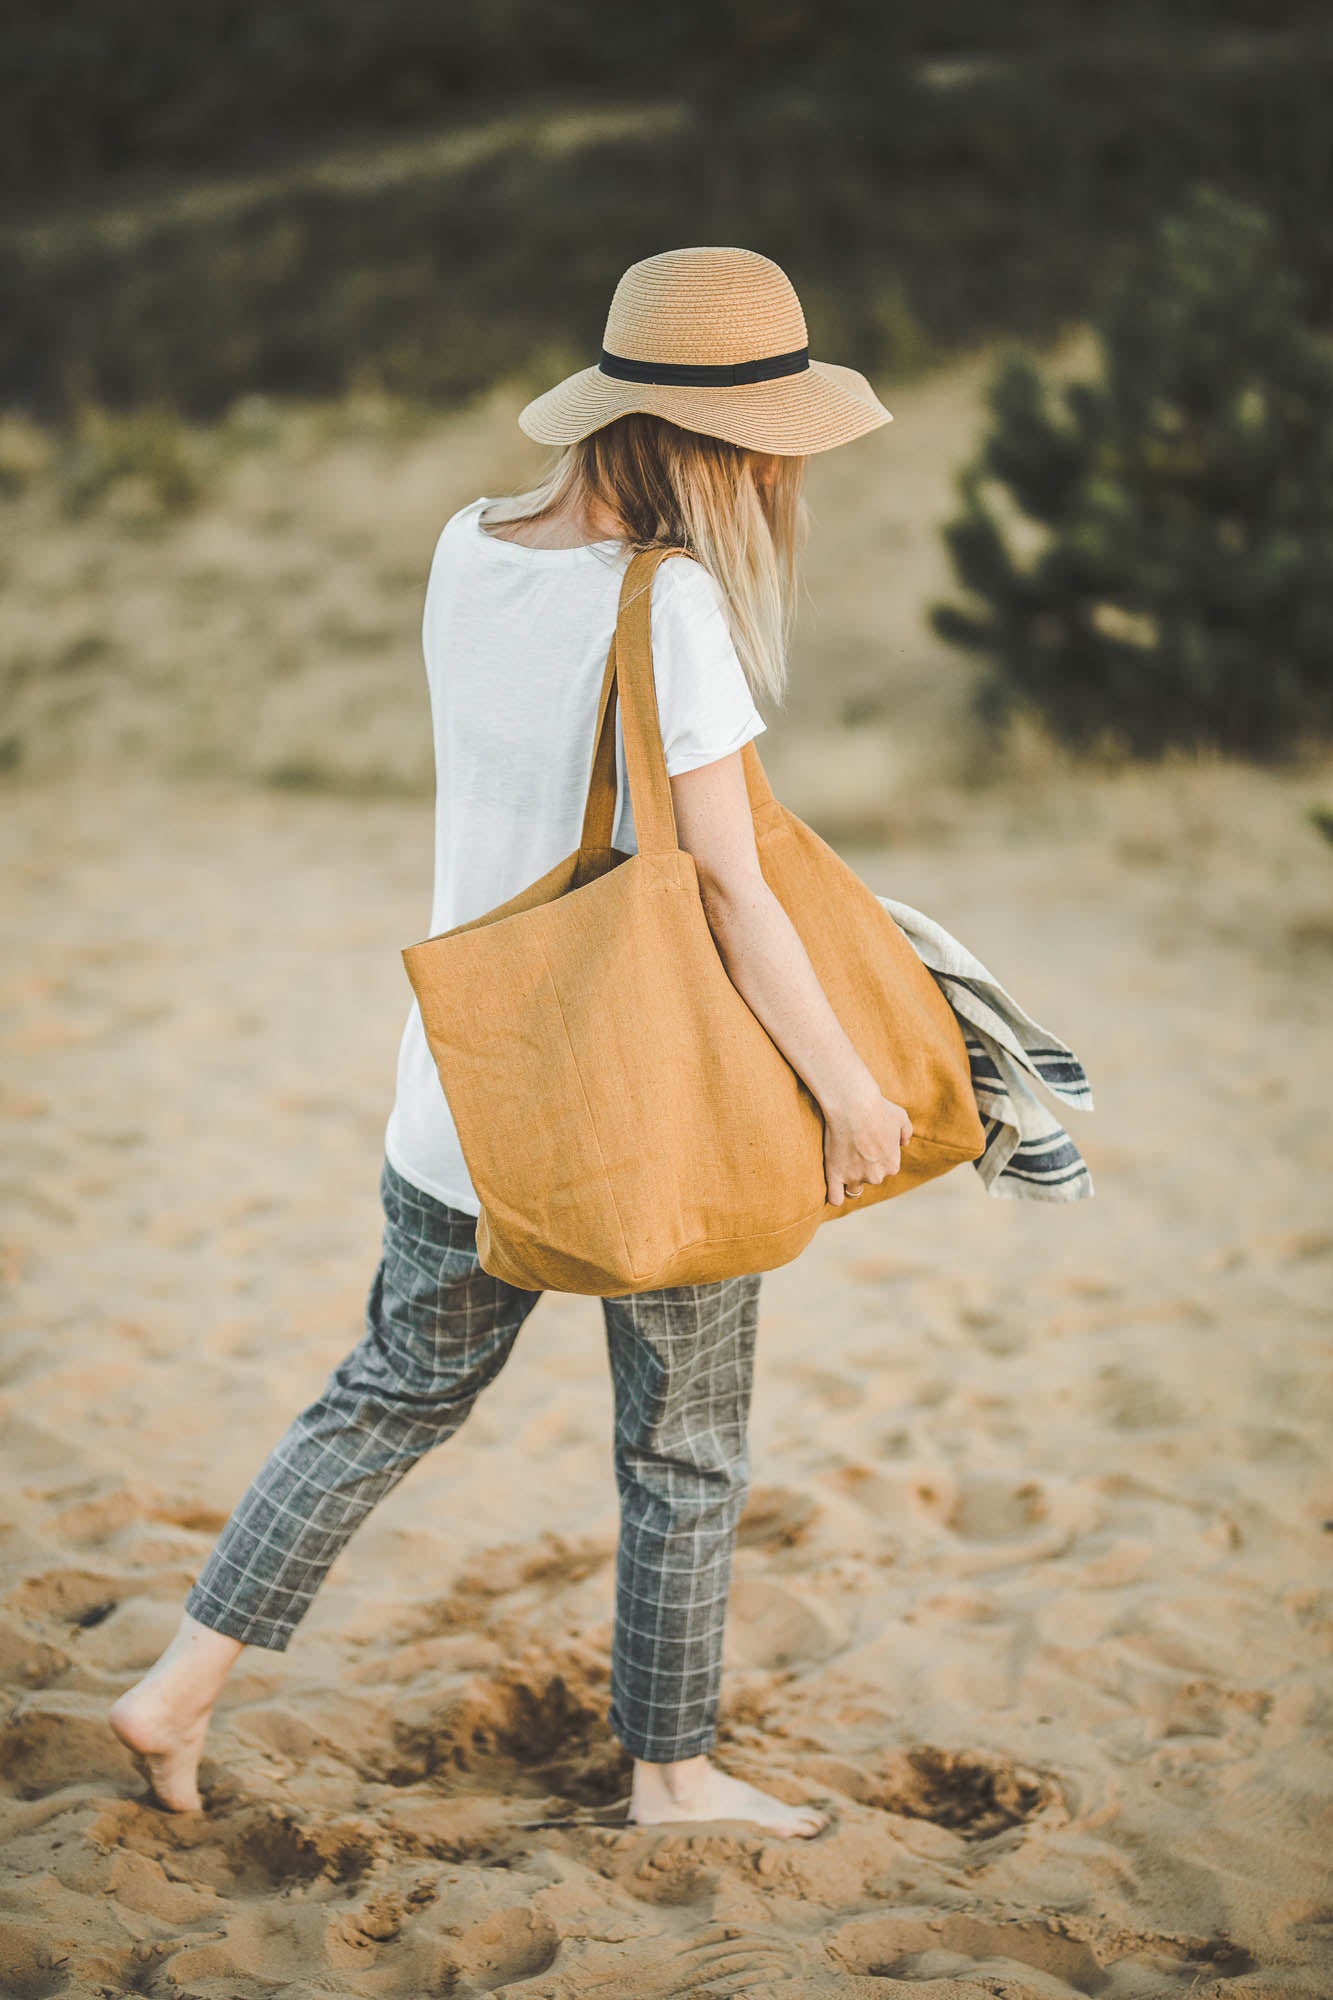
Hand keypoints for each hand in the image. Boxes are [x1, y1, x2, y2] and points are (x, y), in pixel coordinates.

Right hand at [821, 1084, 912, 1205]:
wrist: (853, 1104)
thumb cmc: (878, 1108)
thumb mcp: (901, 1117)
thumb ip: (906, 1132)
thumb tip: (904, 1143)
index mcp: (892, 1165)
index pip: (886, 1168)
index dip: (878, 1155)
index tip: (869, 1141)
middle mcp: (876, 1176)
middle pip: (870, 1178)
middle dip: (864, 1166)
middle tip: (855, 1144)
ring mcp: (854, 1177)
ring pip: (853, 1188)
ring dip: (850, 1178)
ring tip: (843, 1159)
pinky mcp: (835, 1175)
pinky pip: (835, 1197)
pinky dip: (835, 1196)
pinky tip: (834, 1188)